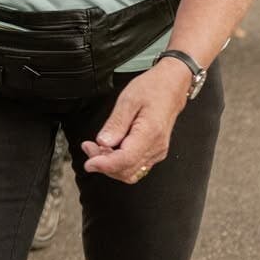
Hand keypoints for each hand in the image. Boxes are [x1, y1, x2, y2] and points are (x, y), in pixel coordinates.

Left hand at [80, 64, 188, 184]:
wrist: (171, 86)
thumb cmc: (152, 88)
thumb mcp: (128, 99)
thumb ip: (115, 123)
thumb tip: (103, 142)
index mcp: (150, 133)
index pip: (125, 160)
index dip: (105, 165)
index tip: (89, 163)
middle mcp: (156, 148)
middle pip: (126, 170)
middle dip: (103, 164)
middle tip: (88, 147)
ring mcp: (156, 152)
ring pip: (130, 172)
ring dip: (110, 165)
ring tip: (96, 148)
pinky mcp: (154, 152)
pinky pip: (135, 166)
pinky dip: (119, 162)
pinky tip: (110, 149)